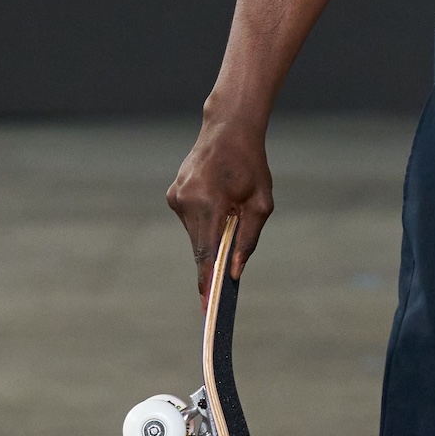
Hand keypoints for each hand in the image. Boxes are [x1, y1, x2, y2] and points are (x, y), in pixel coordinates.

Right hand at [166, 113, 273, 306]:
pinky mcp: (173, 195)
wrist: (227, 129)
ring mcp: (176, 197)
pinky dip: (204, 223)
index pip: (206, 252)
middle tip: (218, 291)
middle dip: (211, 265)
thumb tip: (235, 271)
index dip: (207, 280)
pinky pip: (190, 221)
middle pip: (199, 248)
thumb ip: (249, 238)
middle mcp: (187, 201)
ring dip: (210, 237)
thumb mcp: (261, 202)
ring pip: (194, 235)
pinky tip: (217, 204)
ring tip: (229, 216)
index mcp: (211, 202)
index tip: (207, 305)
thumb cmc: (251, 165)